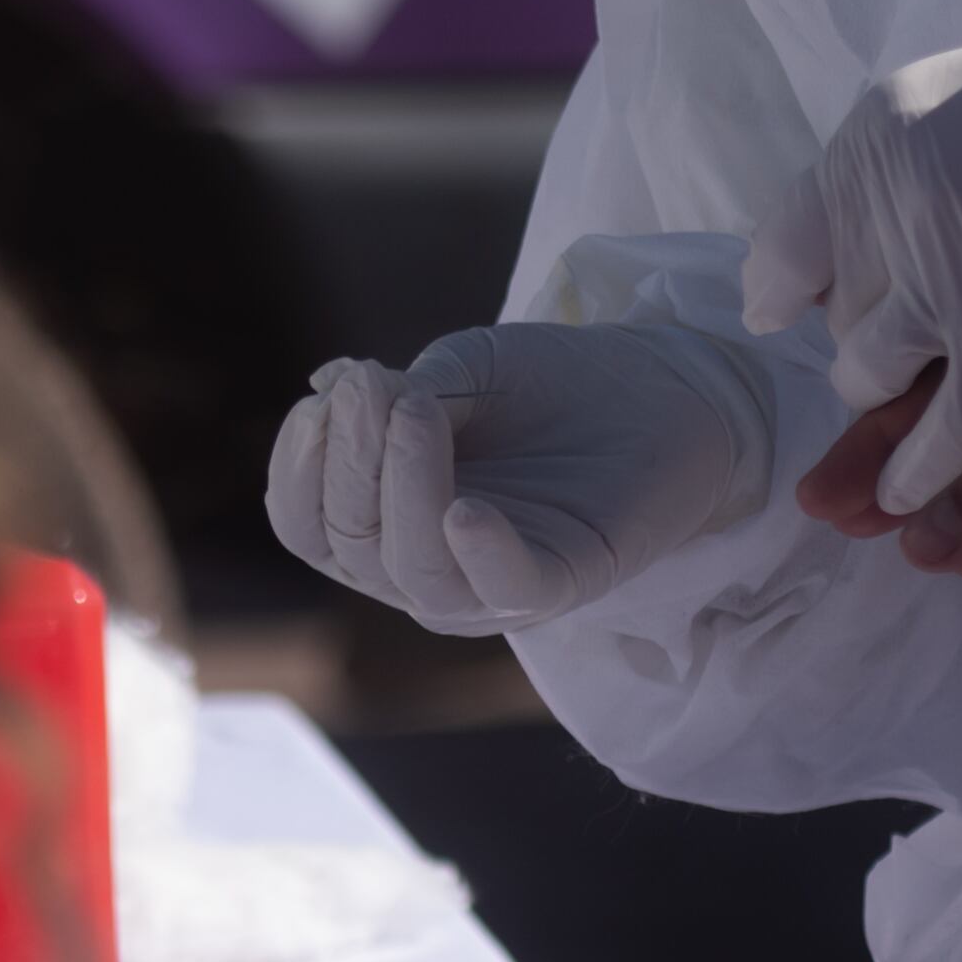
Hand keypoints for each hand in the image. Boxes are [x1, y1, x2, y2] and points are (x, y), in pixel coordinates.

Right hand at [266, 317, 772, 636]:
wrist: (660, 389)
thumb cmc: (550, 387)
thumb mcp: (460, 373)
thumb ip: (396, 392)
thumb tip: (325, 388)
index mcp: (386, 522)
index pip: (308, 524)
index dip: (300, 464)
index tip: (328, 394)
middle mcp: (425, 568)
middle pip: (352, 543)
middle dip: (349, 458)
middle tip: (373, 383)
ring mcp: (490, 586)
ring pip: (414, 570)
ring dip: (401, 486)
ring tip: (417, 410)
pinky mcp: (560, 584)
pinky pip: (505, 589)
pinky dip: (479, 553)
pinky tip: (465, 508)